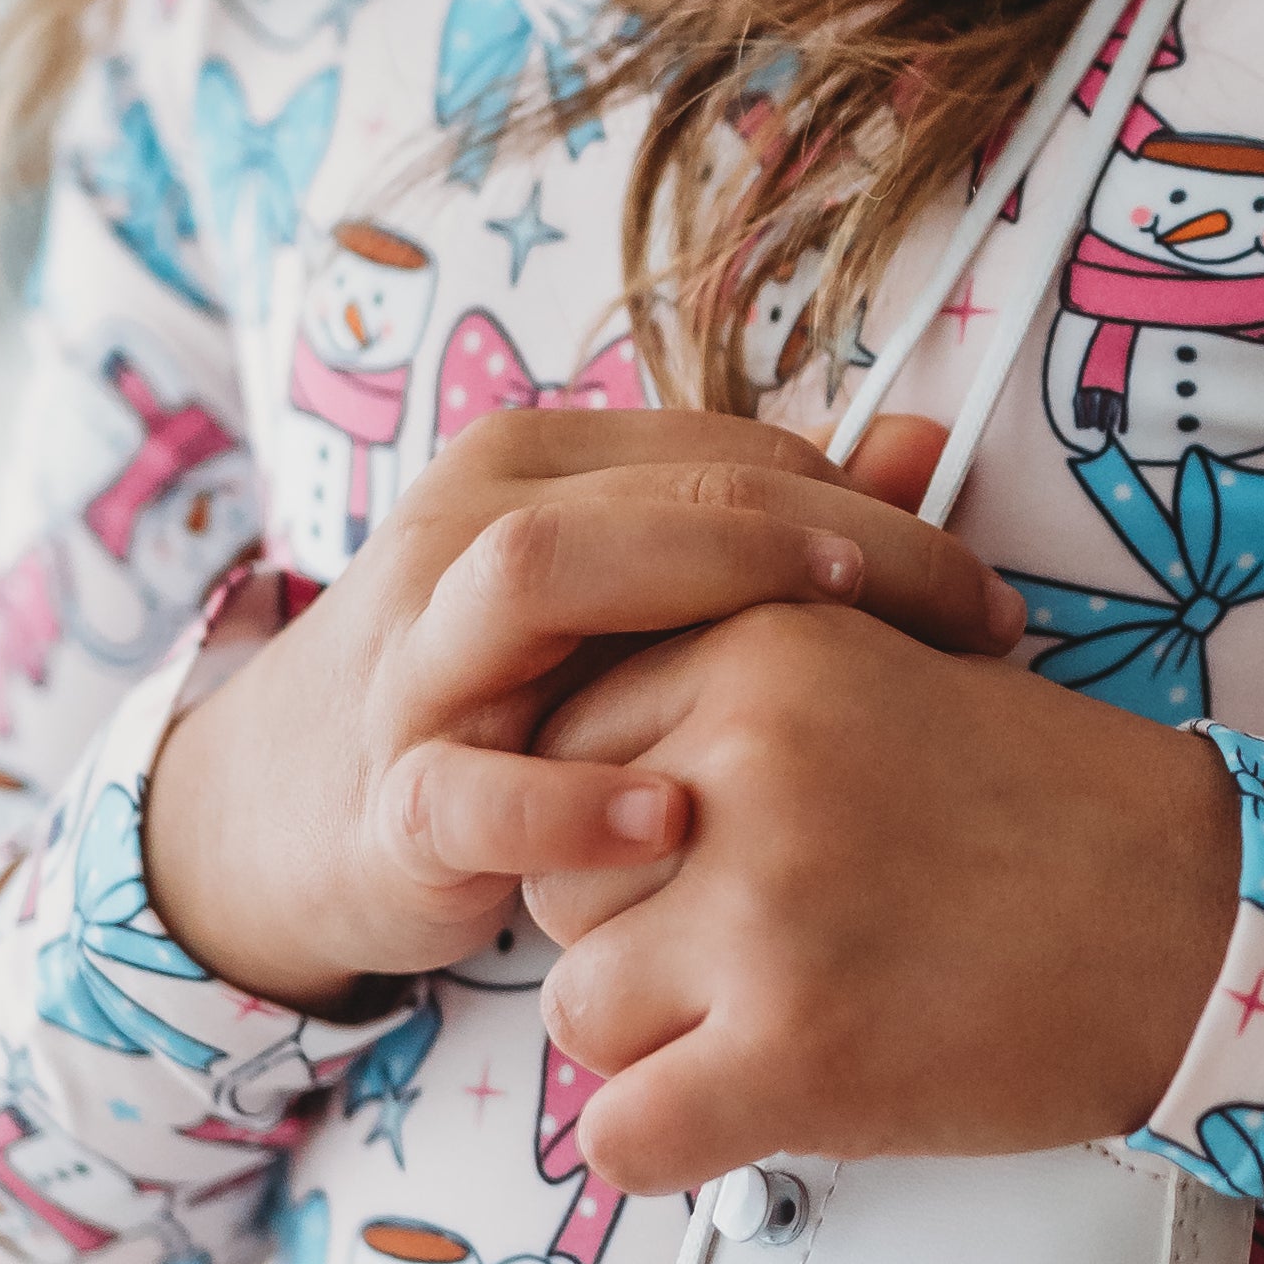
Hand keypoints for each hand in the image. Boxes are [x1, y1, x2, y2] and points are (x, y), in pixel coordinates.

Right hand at [142, 405, 1016, 1015]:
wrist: (276, 819)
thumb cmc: (492, 703)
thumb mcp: (624, 608)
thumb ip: (761, 529)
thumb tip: (927, 445)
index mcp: (535, 472)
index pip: (730, 456)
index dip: (878, 511)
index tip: (987, 594)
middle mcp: (469, 540)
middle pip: (663, 492)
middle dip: (840, 540)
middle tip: (975, 615)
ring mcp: (419, 666)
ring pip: (541, 574)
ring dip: (700, 590)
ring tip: (834, 633)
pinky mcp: (391, 801)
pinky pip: (468, 791)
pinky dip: (567, 805)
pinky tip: (668, 819)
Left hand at [520, 606, 1243, 1192]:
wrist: (1207, 919)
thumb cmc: (1060, 813)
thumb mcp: (901, 671)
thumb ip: (750, 685)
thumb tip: (595, 756)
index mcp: (763, 647)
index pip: (569, 750)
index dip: (623, 829)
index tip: (707, 862)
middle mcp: (745, 765)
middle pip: (559, 882)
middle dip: (633, 937)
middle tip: (762, 952)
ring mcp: (767, 913)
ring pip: (577, 1010)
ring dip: (656, 1044)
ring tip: (776, 1026)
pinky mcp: (797, 1052)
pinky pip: (621, 1135)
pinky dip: (665, 1148)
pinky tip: (745, 1118)